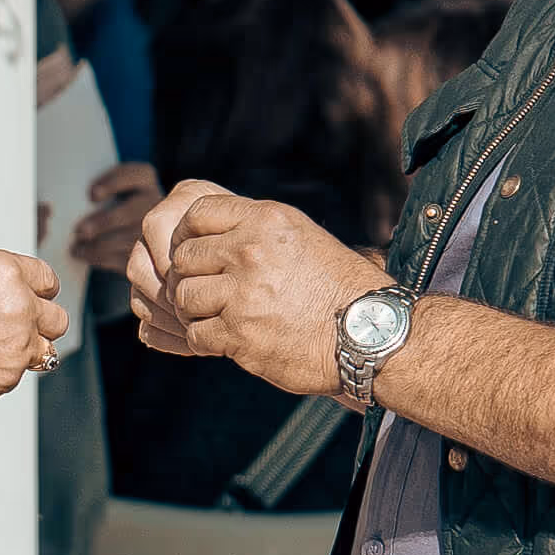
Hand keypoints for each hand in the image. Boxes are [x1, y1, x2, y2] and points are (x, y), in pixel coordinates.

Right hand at [0, 249, 67, 418]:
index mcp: (3, 270)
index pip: (45, 277)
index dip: (39, 288)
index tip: (36, 294)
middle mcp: (20, 305)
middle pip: (57, 317)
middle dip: (41, 322)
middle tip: (18, 327)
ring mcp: (19, 344)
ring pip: (47, 351)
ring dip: (29, 350)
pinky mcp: (9, 377)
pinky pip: (18, 376)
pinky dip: (2, 374)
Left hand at [65, 160, 157, 275]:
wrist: (134, 233)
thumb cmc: (109, 202)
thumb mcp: (108, 189)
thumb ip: (94, 190)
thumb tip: (59, 201)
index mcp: (145, 180)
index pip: (135, 174)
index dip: (115, 183)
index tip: (92, 195)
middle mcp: (155, 203)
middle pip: (131, 212)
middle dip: (105, 222)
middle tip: (80, 231)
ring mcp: (154, 229)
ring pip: (127, 239)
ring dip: (97, 246)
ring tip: (75, 248)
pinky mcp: (147, 254)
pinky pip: (125, 258)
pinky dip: (100, 258)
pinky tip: (83, 255)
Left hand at [126, 181, 388, 397]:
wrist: (370, 334)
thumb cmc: (338, 287)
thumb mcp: (301, 237)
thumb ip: (256, 230)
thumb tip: (213, 231)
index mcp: (266, 220)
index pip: (198, 213)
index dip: (187, 234)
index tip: (195, 253)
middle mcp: (250, 251)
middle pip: (185, 257)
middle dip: (192, 276)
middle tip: (209, 292)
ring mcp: (243, 294)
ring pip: (185, 296)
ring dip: (195, 311)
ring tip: (218, 317)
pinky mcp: (240, 334)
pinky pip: (196, 334)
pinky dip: (206, 340)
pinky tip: (227, 339)